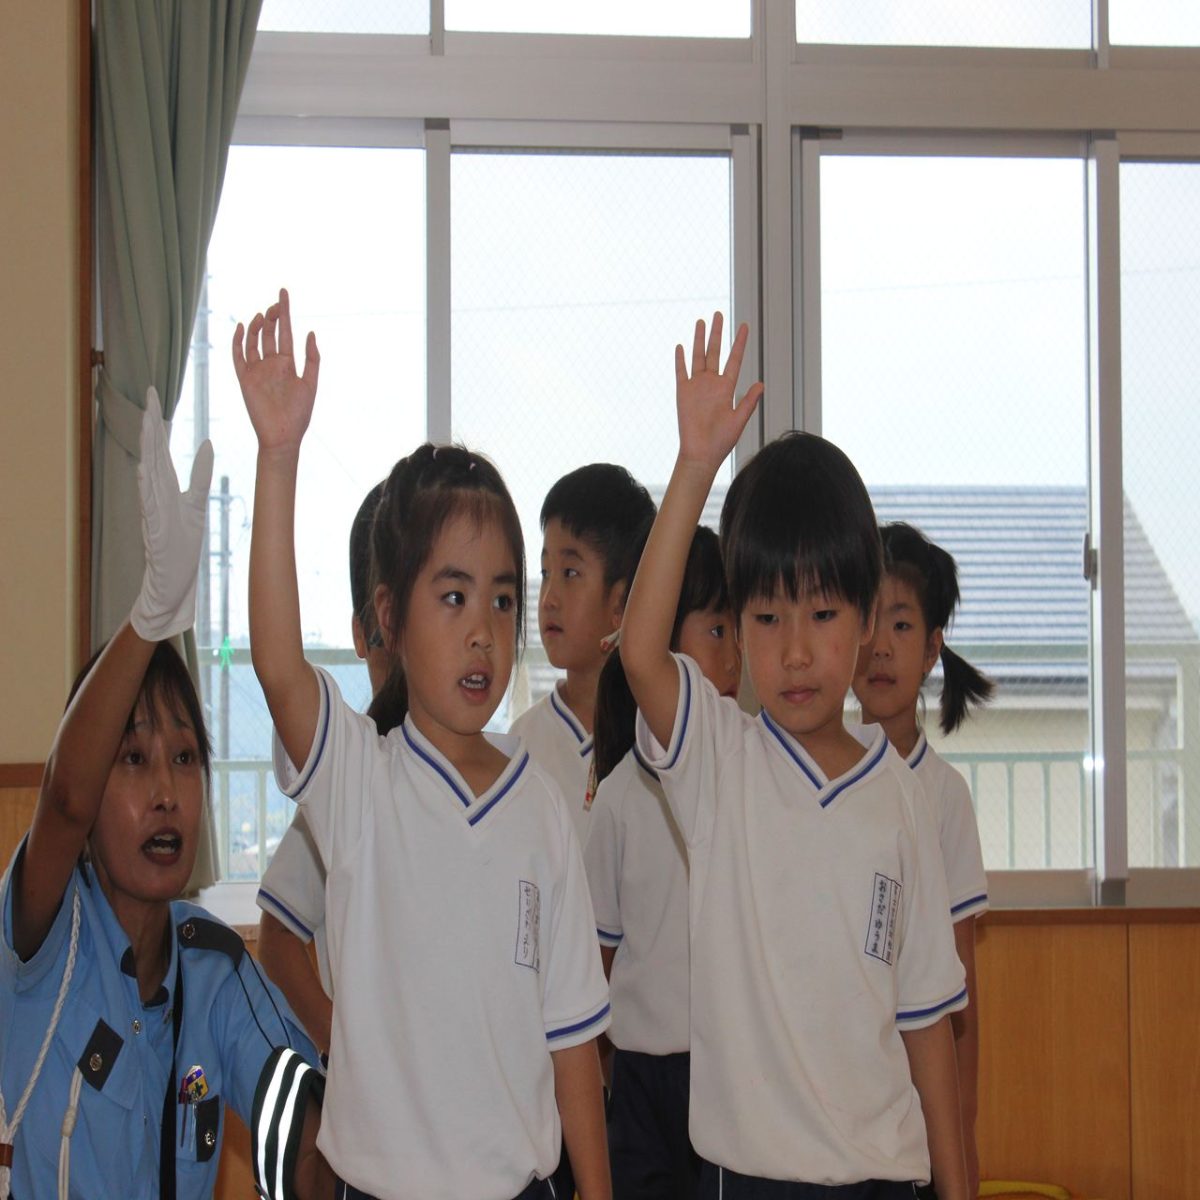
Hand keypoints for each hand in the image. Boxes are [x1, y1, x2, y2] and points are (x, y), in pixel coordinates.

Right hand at [130, 388, 213, 640]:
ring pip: (148, 474)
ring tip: (149, 424)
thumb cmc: (182, 543)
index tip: (155, 396)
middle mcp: (155, 494)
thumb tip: (208, 443)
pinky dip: (146, 487)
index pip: (160, 448)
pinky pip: (149, 505)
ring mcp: (153, 511)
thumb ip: (200, 475)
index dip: (157, 422)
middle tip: (149, 397)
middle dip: (150, 425)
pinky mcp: (155, 530)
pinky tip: (144, 469)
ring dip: (147, 449)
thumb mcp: (197, 504)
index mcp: (165, 487)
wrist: (173, 582)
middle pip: (152, 453)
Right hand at [232, 287, 319, 453]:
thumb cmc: (299, 415)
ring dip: (257, 326)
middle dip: (272, 316)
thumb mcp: (310, 383)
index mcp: (287, 363)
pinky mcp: (245, 379)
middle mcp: (271, 364)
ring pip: (253, 341)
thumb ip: (312, 359)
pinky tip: (242, 327)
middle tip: (276, 304)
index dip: (284, 312)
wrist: (282, 436)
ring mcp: (257, 370)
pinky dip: (238, 341)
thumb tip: (311, 333)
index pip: (285, 332)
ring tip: (263, 314)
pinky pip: (238, 356)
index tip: (284, 293)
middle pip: (268, 333)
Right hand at [675, 313, 762, 471]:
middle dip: (717, 333)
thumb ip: (748, 402)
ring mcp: (697, 387)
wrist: (701, 453)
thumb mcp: (739, 420)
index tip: (745, 326)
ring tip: (701, 322)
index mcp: (727, 388)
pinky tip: (681, 346)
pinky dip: (681, 360)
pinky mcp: (683, 393)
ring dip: (700, 340)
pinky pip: (681, 373)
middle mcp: (712, 384)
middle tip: (719, 314)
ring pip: (698, 357)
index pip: (734, 359)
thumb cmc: (721, 441)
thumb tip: (761, 384)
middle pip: (715, 352)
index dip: (740, 343)